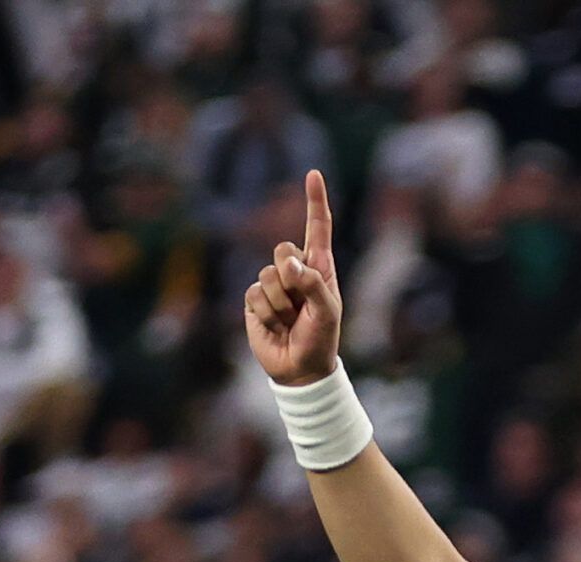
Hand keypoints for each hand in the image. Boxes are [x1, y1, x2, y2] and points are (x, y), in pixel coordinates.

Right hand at [244, 170, 341, 386]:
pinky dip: (267, 314)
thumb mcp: (327, 311)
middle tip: (301, 305)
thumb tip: (288, 263)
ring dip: (281, 304)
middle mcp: (295, 271)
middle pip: (282, 249)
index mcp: (320, 268)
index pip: (317, 228)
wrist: (300, 368)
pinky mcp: (253, 300)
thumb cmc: (321, 339)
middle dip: (291, 277)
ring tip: (291, 321)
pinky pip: (254, 295)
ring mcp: (273, 284)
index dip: (315, 201)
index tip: (313, 173)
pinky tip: (275, 326)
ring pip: (267, 275)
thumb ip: (311, 284)